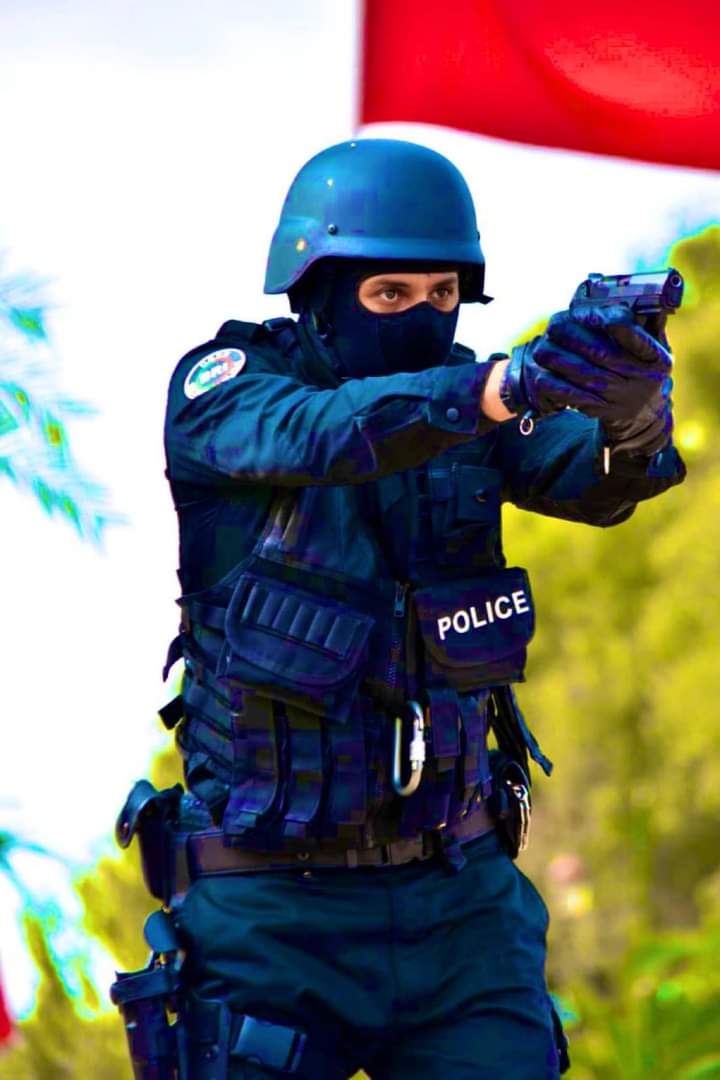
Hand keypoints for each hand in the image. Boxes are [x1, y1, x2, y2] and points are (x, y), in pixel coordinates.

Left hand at [500, 304, 673, 454]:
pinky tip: (542, 372)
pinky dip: (553, 384)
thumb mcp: (658, 349)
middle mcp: (640, 378)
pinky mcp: (601, 410)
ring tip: (542, 345)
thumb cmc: (644, 371)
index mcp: (656, 357)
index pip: (632, 334)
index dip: (606, 321)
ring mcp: (620, 396)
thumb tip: (646, 293)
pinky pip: (571, 396)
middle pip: (600, 352)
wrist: (643, 416)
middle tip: (553, 325)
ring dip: (556, 357)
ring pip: (581, 373)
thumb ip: (650, 323)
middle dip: (571, 335)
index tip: (585, 311)